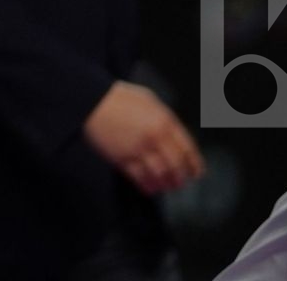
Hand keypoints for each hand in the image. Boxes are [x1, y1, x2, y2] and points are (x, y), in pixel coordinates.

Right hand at [83, 80, 204, 195]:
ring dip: (166, 184)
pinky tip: (150, 188)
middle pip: (176, 165)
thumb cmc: (118, 97)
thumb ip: (164, 117)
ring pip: (160, 175)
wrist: (90, 101)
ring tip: (166, 187)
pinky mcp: (122, 159)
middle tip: (180, 183)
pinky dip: (148, 186)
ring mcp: (138, 149)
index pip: (187, 148)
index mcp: (164, 121)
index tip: (196, 173)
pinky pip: (140, 178)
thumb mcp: (148, 100)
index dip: (194, 164)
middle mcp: (155, 137)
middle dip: (180, 178)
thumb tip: (174, 134)